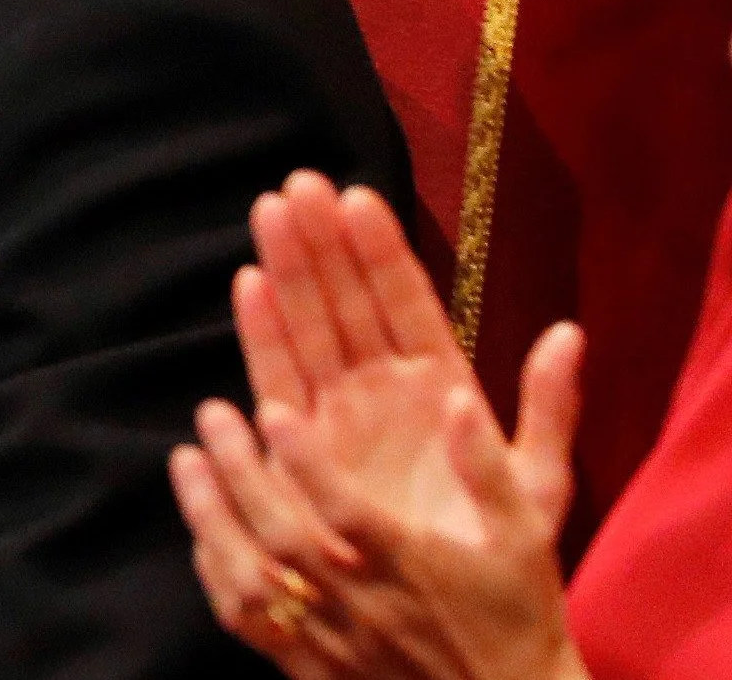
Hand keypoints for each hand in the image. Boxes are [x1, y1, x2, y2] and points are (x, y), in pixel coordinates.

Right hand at [164, 171, 587, 679]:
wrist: (458, 637)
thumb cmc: (505, 567)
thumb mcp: (541, 486)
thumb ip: (550, 409)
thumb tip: (568, 332)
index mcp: (443, 389)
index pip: (408, 305)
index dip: (381, 252)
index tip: (356, 196)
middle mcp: (385, 394)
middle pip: (348, 304)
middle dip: (322, 244)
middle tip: (296, 185)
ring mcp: (340, 417)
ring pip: (309, 330)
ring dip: (288, 272)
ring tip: (270, 212)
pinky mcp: (304, 448)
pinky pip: (279, 380)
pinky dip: (264, 335)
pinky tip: (250, 286)